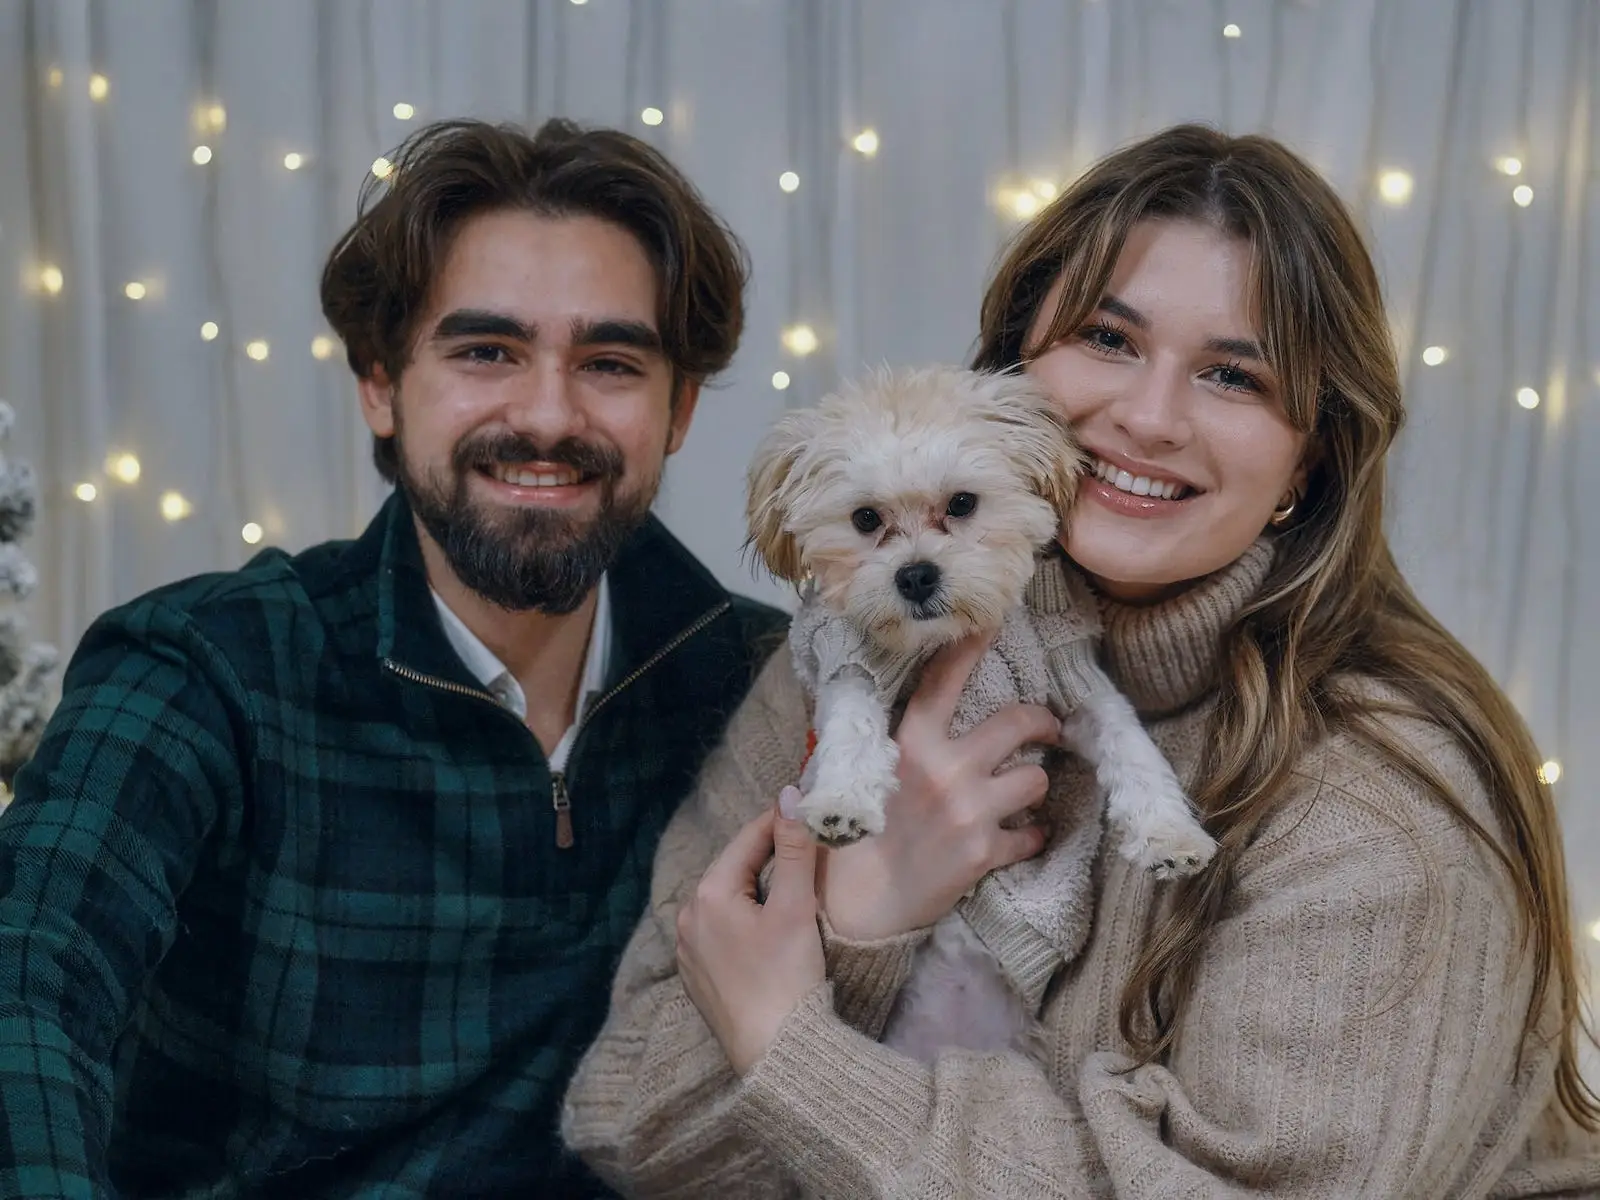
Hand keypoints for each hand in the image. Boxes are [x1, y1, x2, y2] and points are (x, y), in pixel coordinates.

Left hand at [677, 787, 825, 1075]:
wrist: (777, 1056)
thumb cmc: (786, 977)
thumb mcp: (795, 908)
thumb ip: (793, 849)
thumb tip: (790, 796)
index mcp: (708, 895)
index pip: (747, 840)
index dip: (780, 820)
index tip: (808, 807)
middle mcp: (688, 918)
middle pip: (735, 870)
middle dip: (769, 856)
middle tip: (807, 845)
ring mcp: (689, 951)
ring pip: (728, 902)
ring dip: (757, 889)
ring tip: (793, 885)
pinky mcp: (698, 979)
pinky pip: (722, 933)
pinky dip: (747, 921)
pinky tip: (770, 931)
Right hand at [820, 633, 1056, 941]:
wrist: (857, 905)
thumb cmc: (852, 836)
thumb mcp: (859, 775)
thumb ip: (889, 742)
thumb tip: (906, 709)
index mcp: (909, 743)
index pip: (944, 681)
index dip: (971, 647)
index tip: (990, 625)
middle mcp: (945, 770)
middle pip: (1019, 722)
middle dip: (1042, 721)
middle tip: (1047, 726)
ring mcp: (969, 811)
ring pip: (1036, 777)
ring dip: (1033, 784)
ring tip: (1023, 791)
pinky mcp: (984, 852)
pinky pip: (1032, 834)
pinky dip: (1029, 837)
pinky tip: (1018, 838)